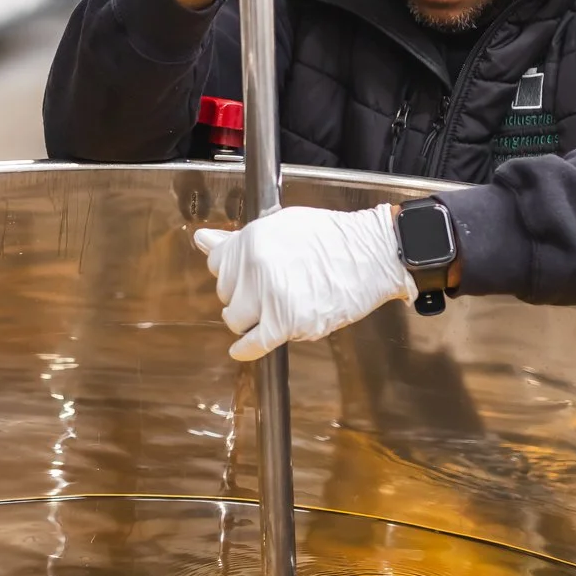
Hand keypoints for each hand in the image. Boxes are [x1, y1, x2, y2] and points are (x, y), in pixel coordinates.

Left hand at [191, 205, 411, 361]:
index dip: (234, 273)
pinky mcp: (287, 321)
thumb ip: (239, 239)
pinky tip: (243, 350)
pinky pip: (253, 343)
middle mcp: (256, 266)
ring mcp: (271, 294)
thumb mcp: (281, 225)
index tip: (245, 278)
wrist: (374, 254)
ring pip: (235, 320)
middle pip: (226, 294)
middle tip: (269, 292)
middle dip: (243, 296)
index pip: (218, 264)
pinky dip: (246, 350)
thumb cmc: (333, 238)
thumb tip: (201, 240)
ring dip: (249, 321)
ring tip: (270, 312)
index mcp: (252, 238)